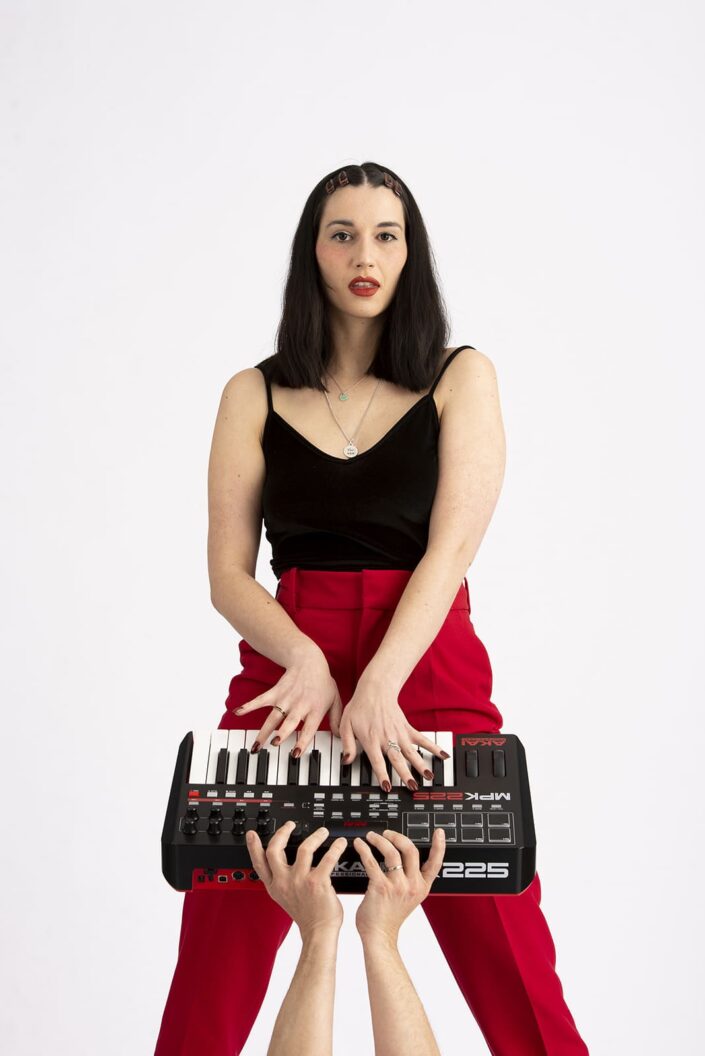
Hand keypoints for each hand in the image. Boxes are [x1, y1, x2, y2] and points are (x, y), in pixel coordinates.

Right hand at [232, 649, 345, 751]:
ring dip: (264, 731)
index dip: (302, 742)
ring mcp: (285, 699)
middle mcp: (299, 705)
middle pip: (289, 722)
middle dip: (281, 734)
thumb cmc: (323, 682)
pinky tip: (238, 712)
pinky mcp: (275, 692)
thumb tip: (340, 737)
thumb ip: (336, 719)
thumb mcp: (335, 700)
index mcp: (315, 709)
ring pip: (273, 717)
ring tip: (257, 745)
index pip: (308, 728)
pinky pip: (260, 700)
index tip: (295, 754)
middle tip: (274, 744)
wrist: (309, 660)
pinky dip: (249, 706)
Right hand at [246, 821, 346, 937]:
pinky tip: (339, 844)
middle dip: (282, 833)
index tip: (252, 834)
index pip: (259, 864)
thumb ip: (282, 880)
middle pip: (274, 850)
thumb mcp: (286, 898)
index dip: (253, 847)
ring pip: (304, 848)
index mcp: (275, 886)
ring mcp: (300, 881)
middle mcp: (284, 882)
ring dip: (315, 836)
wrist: (319, 932)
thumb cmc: (307, 916)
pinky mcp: (317, 883)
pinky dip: (335, 848)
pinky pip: (327, 858)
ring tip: (322, 832)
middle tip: (290, 825)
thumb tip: (284, 861)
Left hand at [339, 676, 448, 787]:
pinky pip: (422, 739)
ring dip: (421, 764)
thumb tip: (346, 760)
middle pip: (397, 759)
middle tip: (412, 786)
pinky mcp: (407, 728)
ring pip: (411, 752)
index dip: (382, 775)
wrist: (375, 689)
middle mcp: (387, 738)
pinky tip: (443, 755)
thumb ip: (347, 744)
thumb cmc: (360, 707)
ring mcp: (399, 733)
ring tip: (429, 776)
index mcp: (371, 739)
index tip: (387, 787)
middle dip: (405, 774)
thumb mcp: (345, 725)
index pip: (377, 761)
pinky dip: (433, 747)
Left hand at [353, 827, 445, 942]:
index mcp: (421, 887)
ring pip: (392, 853)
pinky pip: (372, 862)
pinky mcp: (380, 887)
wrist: (379, 936)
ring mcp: (397, 886)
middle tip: (388, 833)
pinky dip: (364, 850)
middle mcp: (412, 885)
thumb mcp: (410, 898)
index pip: (435, 864)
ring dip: (380, 840)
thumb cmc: (390, 917)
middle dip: (398, 837)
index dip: (439, 846)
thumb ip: (411, 880)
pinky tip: (360, 845)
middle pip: (411, 850)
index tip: (439, 832)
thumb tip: (404, 859)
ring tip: (372, 836)